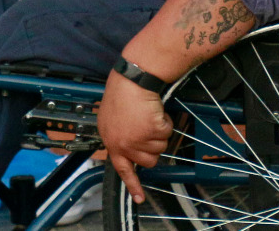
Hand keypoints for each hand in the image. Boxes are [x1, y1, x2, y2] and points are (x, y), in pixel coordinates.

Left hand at [98, 70, 174, 203]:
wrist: (132, 79)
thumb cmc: (123, 92)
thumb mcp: (112, 118)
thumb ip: (120, 136)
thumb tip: (130, 148)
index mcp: (111, 141)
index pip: (122, 169)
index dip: (133, 185)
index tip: (140, 198)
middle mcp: (123, 144)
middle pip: (148, 160)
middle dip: (153, 145)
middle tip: (146, 125)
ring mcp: (137, 140)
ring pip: (160, 148)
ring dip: (159, 132)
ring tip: (148, 115)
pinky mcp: (151, 132)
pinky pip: (167, 134)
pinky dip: (165, 122)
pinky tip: (154, 110)